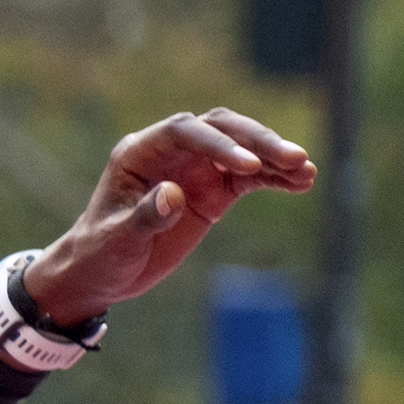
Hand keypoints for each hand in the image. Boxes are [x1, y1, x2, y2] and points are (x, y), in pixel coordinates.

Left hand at [21, 108, 312, 323]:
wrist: (99, 274)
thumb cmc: (98, 254)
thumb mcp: (116, 241)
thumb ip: (144, 217)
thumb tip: (175, 193)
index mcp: (138, 153)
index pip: (182, 131)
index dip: (216, 143)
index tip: (246, 165)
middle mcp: (169, 152)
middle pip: (220, 130)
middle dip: (257, 141)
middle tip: (293, 159)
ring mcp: (194, 168)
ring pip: (241, 148)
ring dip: (274, 156)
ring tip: (306, 170)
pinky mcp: (213, 189)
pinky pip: (250, 175)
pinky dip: (275, 177)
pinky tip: (303, 182)